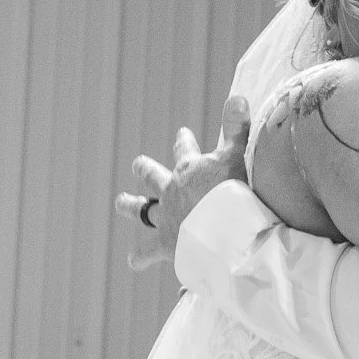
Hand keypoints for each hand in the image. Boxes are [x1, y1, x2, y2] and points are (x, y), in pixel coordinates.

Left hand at [115, 95, 251, 270]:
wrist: (226, 231)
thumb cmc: (236, 193)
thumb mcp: (239, 156)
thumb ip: (237, 128)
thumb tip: (237, 97)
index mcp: (189, 170)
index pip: (183, 150)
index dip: (182, 142)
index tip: (180, 133)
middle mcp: (171, 192)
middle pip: (153, 177)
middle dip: (145, 169)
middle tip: (138, 164)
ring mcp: (166, 218)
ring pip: (142, 210)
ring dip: (130, 205)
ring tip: (120, 202)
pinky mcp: (165, 245)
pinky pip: (147, 252)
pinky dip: (141, 257)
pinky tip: (132, 262)